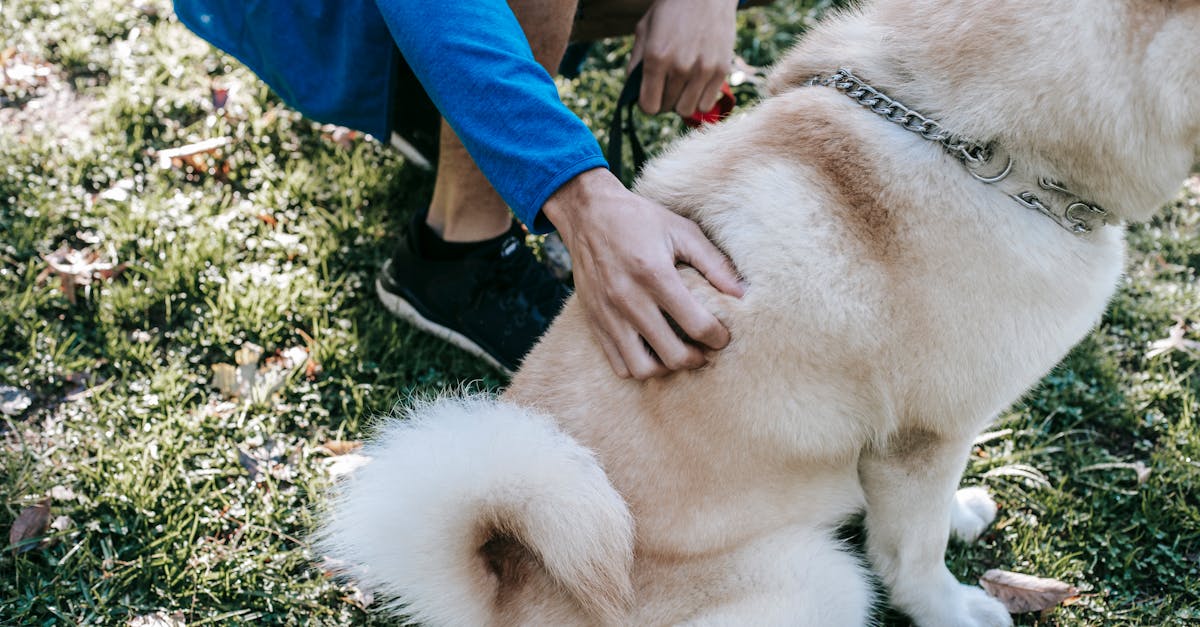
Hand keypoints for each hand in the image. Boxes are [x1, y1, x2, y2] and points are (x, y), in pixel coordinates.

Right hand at [543, 168, 743, 379]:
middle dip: (697, 359)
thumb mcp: (682, 231)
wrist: (587, 213)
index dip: (718, 337)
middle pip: (672, 355)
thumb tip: (741, 293)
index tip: (723, 336)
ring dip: (666, 369)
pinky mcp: (594, 322)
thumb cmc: (639, 219)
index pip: (697, 325)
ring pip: (642, 369)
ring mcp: (608, 315)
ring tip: (678, 353)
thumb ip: (714, 263)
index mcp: (655, 275)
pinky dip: (639, 366)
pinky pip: (618, 363)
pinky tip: (652, 350)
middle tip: (705, 351)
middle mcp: (629, 299)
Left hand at [630, 0, 736, 115]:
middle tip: (666, 84)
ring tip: (681, 85)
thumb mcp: (644, 29)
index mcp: (656, 56)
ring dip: (681, 101)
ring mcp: (703, 70)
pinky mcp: (721, 70)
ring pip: (686, 110)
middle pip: (667, 108)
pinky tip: (696, 83)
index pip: (648, 105)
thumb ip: (636, 63)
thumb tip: (633, 93)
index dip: (646, 103)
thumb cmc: (671, 9)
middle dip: (663, 99)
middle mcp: (680, 66)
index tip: (649, 95)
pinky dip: (699, 98)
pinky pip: (706, 104)